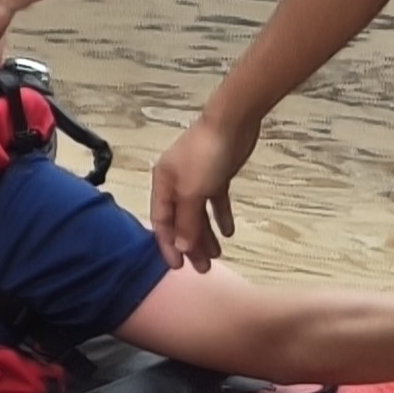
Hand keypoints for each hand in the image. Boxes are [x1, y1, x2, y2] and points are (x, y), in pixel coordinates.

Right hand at [151, 112, 258, 272]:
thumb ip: (187, 221)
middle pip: (181, 221)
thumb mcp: (193, 192)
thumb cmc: (205, 156)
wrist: (231, 123)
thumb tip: (182, 247)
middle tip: (202, 268)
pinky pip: (215, 202)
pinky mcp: (216, 176)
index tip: (177, 267)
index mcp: (163, 185)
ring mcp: (197, 180)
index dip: (168, 245)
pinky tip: (228, 232)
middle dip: (190, 245)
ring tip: (216, 255)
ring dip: (205, 234)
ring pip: (198, 214)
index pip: (162, 222)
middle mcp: (177, 184)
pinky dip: (220, 216)